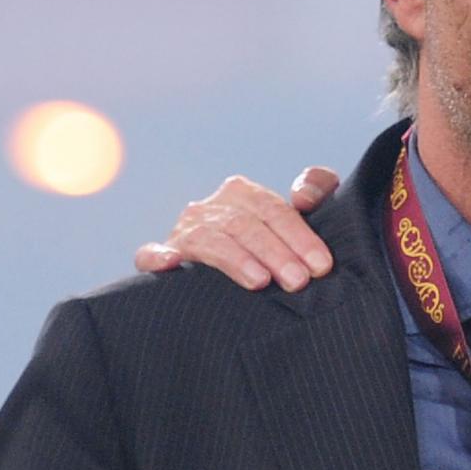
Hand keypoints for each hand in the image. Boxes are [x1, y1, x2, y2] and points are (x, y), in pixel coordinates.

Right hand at [132, 168, 340, 290]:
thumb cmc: (282, 242)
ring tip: (261, 281)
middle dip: (274, 252)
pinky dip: (157, 256)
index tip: (321, 264)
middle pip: (243, 225)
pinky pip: (149, 254)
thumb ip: (317, 188)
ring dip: (235, 259)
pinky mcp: (164, 255)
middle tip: (299, 281)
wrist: (247, 269)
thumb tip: (302, 197)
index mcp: (242, 193)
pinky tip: (171, 263)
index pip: (272, 209)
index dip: (299, 235)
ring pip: (208, 240)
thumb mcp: (304, 214)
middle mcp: (210, 208)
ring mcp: (184, 232)